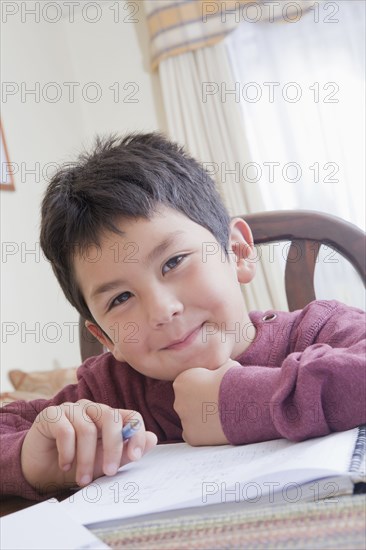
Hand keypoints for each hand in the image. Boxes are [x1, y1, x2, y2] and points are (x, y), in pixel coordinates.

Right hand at [21, 399, 156, 493]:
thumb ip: (125, 452)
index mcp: (109, 418)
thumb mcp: (102, 463)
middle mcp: (92, 409)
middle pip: (110, 418)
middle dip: (112, 448)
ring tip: (82, 480)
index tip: (134, 456)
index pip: (130, 417)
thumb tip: (152, 439)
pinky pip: (65, 431)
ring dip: (85, 459)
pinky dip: (68, 452)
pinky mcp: (52, 414)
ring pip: (87, 429)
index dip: (136, 434)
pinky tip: (64, 465)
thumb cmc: (75, 465)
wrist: (40, 471)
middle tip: (109, 472)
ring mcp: (72, 409)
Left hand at [173, 359, 239, 445]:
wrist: (241, 402)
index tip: (214, 390)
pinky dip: (202, 433)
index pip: (186, 386)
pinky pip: (193, 435)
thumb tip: (222, 364)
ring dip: (201, 419)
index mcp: (181, 382)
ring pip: (190, 420)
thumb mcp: (225, 365)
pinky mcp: (192, 436)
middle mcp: (178, 401)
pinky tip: (215, 428)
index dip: (201, 388)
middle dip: (199, 404)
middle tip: (217, 405)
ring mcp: (184, 420)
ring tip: (219, 417)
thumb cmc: (234, 381)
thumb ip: (217, 368)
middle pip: (186, 403)